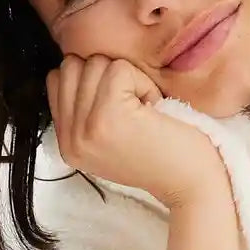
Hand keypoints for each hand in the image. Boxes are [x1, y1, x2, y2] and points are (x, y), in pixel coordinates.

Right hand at [45, 53, 225, 208]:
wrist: (192, 185)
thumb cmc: (162, 156)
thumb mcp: (109, 139)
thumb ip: (86, 110)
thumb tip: (79, 64)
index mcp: (67, 143)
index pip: (58, 79)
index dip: (92, 80)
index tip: (121, 109)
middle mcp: (70, 139)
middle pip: (72, 66)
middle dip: (108, 76)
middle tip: (135, 109)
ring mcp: (85, 129)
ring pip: (96, 63)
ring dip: (129, 79)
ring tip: (145, 113)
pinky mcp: (108, 117)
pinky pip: (119, 69)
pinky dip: (143, 83)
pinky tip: (154, 111)